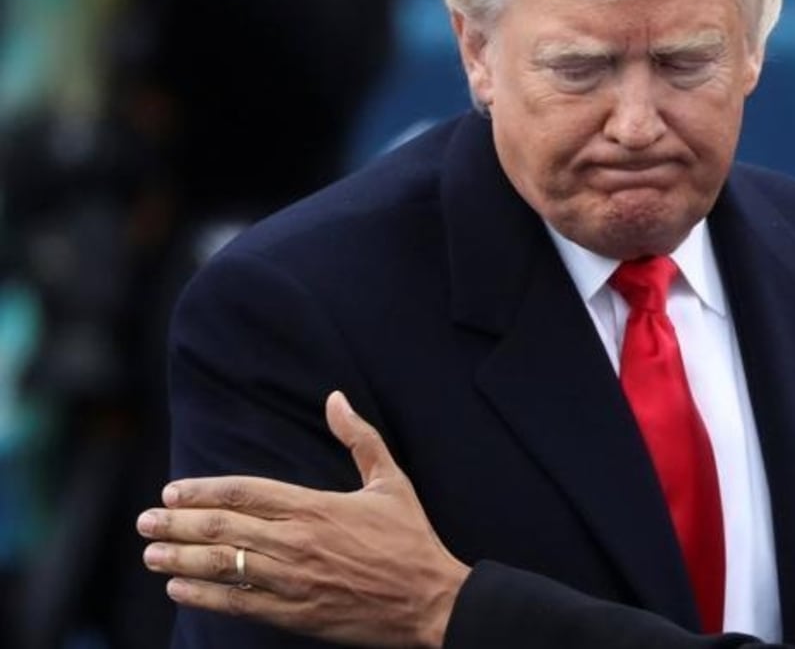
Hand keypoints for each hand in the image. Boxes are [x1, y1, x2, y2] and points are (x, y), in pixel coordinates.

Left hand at [138, 392, 470, 648]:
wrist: (431, 600)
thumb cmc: (412, 539)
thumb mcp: (392, 481)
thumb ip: (360, 439)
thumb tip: (336, 399)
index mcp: (317, 506)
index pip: (246, 492)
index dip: (204, 491)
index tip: (173, 491)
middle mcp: (298, 541)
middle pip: (224, 528)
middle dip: (178, 523)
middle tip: (146, 521)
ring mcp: (294, 580)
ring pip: (224, 565)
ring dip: (181, 558)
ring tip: (151, 553)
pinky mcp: (296, 613)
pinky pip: (239, 603)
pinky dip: (204, 595)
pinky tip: (180, 588)